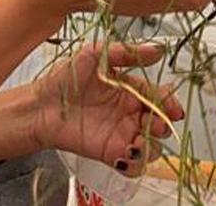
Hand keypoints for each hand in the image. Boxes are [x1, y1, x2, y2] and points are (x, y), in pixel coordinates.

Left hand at [29, 42, 182, 176]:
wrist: (41, 106)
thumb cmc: (66, 79)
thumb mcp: (96, 56)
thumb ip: (127, 53)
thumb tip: (158, 50)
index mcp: (130, 90)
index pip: (159, 97)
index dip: (169, 102)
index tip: (173, 108)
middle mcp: (130, 113)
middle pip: (159, 123)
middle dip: (163, 125)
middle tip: (156, 124)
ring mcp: (121, 135)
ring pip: (151, 146)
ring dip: (152, 146)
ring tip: (139, 141)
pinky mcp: (110, 153)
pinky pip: (132, 165)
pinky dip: (136, 164)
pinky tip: (127, 155)